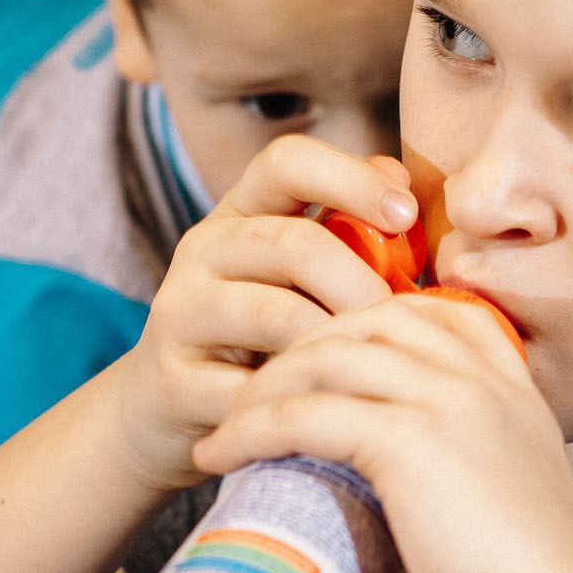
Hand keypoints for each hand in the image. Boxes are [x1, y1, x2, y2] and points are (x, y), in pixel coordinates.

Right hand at [110, 136, 417, 492]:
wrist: (166, 408)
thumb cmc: (261, 334)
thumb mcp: (300, 275)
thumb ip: (348, 228)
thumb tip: (401, 181)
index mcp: (240, 213)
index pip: (287, 162)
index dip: (351, 178)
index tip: (407, 215)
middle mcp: (202, 251)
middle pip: (293, 243)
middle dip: (361, 283)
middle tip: (402, 321)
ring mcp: (180, 314)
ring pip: (276, 315)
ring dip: (338, 341)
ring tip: (372, 365)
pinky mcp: (172, 381)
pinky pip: (254, 389)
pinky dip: (302, 401)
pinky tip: (334, 410)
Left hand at [191, 293, 572, 572]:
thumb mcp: (504, 512)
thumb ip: (452, 492)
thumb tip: (384, 527)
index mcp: (513, 390)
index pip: (436, 312)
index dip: (368, 322)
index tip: (320, 359)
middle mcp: (480, 379)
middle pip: (366, 320)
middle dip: (301, 347)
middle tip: (254, 395)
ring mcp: (446, 401)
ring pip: (325, 358)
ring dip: (262, 386)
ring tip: (225, 425)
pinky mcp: (408, 441)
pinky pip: (304, 414)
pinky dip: (249, 429)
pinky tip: (219, 454)